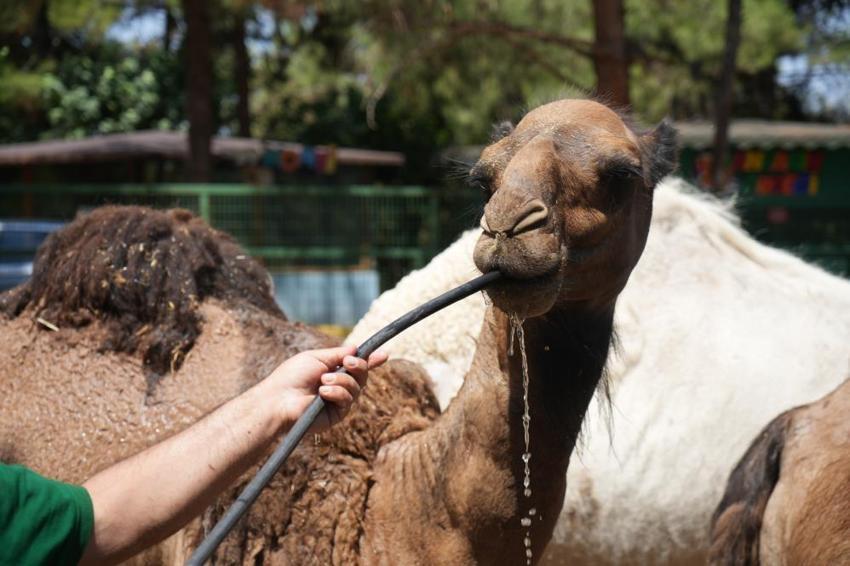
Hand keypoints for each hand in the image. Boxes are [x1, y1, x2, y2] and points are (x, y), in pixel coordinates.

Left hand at [263, 345, 387, 433]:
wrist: (279, 400)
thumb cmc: (292, 377)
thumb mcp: (316, 357)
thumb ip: (337, 353)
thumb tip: (356, 348)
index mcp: (332, 371)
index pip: (356, 366)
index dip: (371, 360)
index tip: (384, 354)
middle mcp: (338, 386)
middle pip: (362, 375)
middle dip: (359, 366)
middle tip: (347, 363)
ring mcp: (338, 401)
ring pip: (357, 387)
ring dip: (342, 380)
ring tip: (323, 381)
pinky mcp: (337, 415)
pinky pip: (348, 400)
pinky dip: (337, 393)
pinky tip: (323, 393)